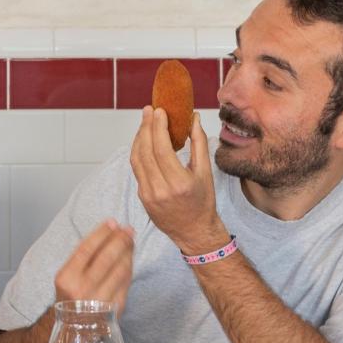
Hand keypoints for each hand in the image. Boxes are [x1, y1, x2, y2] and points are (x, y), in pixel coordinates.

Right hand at [53, 220, 133, 312]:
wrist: (73, 328)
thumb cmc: (70, 296)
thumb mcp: (67, 275)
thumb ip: (84, 257)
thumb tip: (109, 231)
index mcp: (67, 278)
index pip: (87, 248)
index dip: (102, 233)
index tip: (112, 222)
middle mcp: (82, 290)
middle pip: (106, 258)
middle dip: (120, 240)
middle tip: (128, 229)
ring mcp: (99, 301)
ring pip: (120, 269)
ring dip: (128, 252)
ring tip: (130, 240)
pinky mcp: (114, 309)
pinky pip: (126, 283)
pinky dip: (129, 267)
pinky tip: (130, 258)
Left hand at [130, 109, 227, 255]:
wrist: (194, 232)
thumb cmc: (203, 202)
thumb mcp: (206, 173)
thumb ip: (198, 143)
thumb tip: (193, 117)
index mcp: (179, 183)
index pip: (162, 149)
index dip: (158, 127)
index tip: (159, 110)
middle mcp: (161, 190)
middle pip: (146, 151)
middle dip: (146, 127)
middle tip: (149, 110)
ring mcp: (148, 195)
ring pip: (136, 159)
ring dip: (139, 137)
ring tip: (145, 121)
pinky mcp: (142, 197)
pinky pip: (137, 169)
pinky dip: (138, 151)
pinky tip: (144, 140)